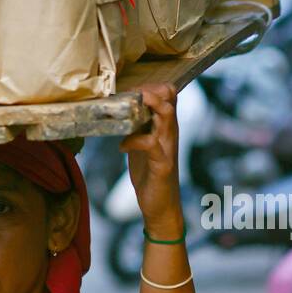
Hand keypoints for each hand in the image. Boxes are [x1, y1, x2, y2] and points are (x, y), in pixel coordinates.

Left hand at [119, 84, 182, 236]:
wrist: (161, 206)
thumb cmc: (150, 172)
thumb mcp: (143, 143)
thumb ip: (138, 126)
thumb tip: (121, 109)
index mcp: (165, 127)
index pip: (169, 94)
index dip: (151, 86)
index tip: (131, 90)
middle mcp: (170, 133)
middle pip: (169, 98)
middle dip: (148, 90)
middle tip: (127, 97)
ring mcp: (168, 148)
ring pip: (167, 116)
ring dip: (148, 108)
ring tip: (129, 110)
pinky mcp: (162, 165)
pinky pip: (151, 145)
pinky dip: (134, 141)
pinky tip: (122, 147)